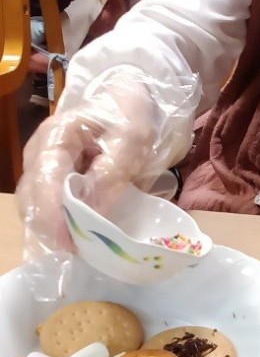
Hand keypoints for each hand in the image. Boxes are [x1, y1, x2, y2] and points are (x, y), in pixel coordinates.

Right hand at [16, 76, 165, 262]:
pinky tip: (72, 244)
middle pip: (30, 199)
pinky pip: (44, 211)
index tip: (66, 241)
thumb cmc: (128, 117)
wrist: (126, 104)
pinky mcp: (50, 184)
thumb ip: (111, 173)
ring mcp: (41, 170)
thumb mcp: (131, 139)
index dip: (51, 213)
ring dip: (50, 233)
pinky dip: (55, 229)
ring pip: (32, 209)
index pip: (43, 178)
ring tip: (77, 251)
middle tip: (76, 252)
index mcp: (56, 136)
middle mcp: (39, 154)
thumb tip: (92, 212)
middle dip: (49, 229)